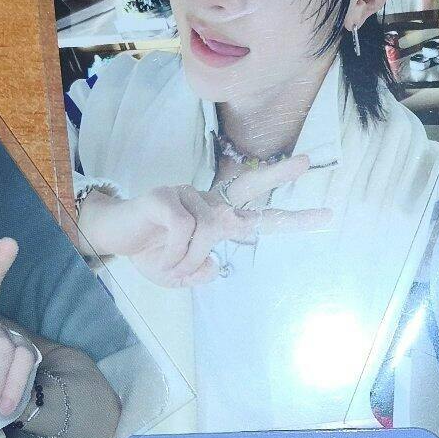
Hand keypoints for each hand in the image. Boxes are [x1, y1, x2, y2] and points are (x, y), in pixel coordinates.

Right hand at [84, 156, 331, 287]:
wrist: (112, 238)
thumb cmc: (150, 252)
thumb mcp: (179, 275)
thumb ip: (200, 274)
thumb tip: (217, 264)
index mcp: (216, 218)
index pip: (257, 214)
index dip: (291, 218)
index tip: (326, 216)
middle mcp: (207, 202)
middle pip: (249, 186)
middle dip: (279, 174)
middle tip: (308, 162)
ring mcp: (186, 195)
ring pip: (208, 232)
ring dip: (189, 260)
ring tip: (170, 266)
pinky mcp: (165, 197)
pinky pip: (183, 231)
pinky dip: (174, 253)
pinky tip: (160, 256)